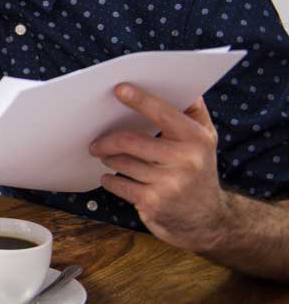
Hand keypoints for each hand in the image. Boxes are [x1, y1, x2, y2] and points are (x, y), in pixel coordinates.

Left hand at [92, 86, 228, 251]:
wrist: (208, 220)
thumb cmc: (198, 170)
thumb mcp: (205, 140)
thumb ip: (192, 111)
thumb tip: (179, 83)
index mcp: (197, 138)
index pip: (163, 113)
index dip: (140, 99)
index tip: (119, 89)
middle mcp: (186, 160)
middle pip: (130, 141)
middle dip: (106, 139)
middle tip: (95, 141)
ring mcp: (169, 184)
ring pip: (121, 162)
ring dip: (107, 158)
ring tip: (105, 156)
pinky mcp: (154, 203)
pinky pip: (119, 184)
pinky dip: (109, 179)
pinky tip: (110, 177)